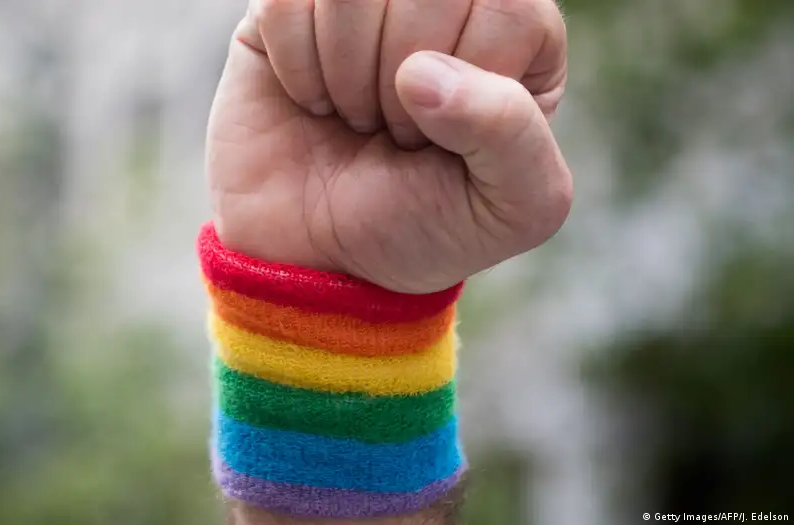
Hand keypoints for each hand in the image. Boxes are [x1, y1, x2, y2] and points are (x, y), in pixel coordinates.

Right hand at [207, 0, 571, 293]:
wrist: (318, 258)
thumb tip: (422, 72)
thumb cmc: (423, 226)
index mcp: (520, 32)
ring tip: (354, 114)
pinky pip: (284, 1)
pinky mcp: (292, 5)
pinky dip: (294, 63)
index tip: (439, 142)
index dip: (464, 87)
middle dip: (398, 82)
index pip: (507, 11)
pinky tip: (310, 97)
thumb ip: (512, 135)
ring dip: (345, 73)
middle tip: (391, 131)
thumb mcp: (511, 208)